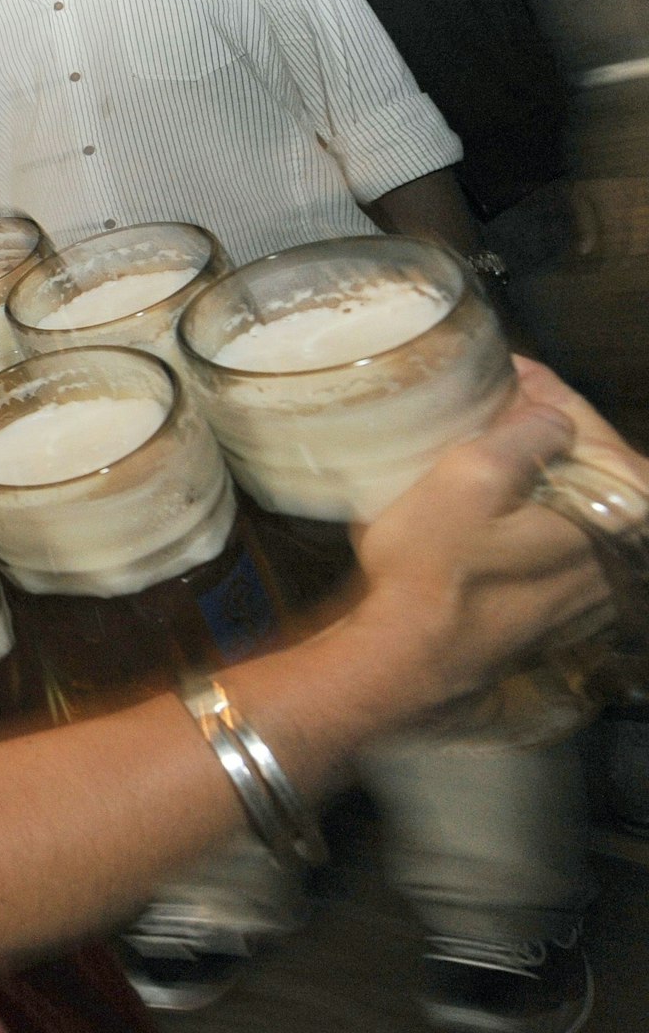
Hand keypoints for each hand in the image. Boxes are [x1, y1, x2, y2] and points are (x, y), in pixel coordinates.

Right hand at [354, 359, 628, 700]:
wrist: (407, 665)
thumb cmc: (435, 568)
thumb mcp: (468, 475)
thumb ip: (524, 430)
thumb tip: (548, 416)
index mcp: (620, 510)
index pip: (586, 424)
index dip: (537, 389)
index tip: (498, 367)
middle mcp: (627, 550)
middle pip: (585, 465)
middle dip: (540, 432)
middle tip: (487, 406)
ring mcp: (600, 588)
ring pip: (572, 506)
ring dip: (534, 477)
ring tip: (483, 452)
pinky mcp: (570, 616)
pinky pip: (557, 544)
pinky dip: (528, 519)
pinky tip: (487, 514)